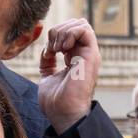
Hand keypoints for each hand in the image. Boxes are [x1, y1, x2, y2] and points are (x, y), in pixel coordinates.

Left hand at [38, 18, 100, 133]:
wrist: (62, 113)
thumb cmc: (56, 102)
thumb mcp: (47, 76)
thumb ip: (48, 63)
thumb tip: (46, 51)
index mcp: (75, 58)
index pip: (69, 32)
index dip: (55, 35)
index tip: (48, 51)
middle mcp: (84, 54)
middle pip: (75, 24)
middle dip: (58, 30)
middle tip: (52, 48)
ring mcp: (89, 54)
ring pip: (80, 24)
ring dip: (62, 32)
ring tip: (56, 49)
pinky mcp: (91, 55)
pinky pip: (85, 29)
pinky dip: (70, 33)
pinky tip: (62, 48)